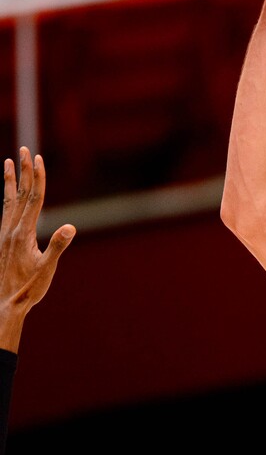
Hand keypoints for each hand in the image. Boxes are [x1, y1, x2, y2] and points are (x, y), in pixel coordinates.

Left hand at [0, 147, 74, 350]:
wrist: (4, 304)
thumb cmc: (28, 289)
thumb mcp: (46, 269)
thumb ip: (57, 246)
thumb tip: (70, 227)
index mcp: (23, 233)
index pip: (33, 199)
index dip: (37, 178)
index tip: (38, 159)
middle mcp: (11, 230)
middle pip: (20, 194)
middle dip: (23, 171)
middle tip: (24, 150)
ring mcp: (4, 235)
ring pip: (8, 201)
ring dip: (10, 181)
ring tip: (8, 163)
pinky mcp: (2, 241)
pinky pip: (4, 213)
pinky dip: (7, 199)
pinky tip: (8, 196)